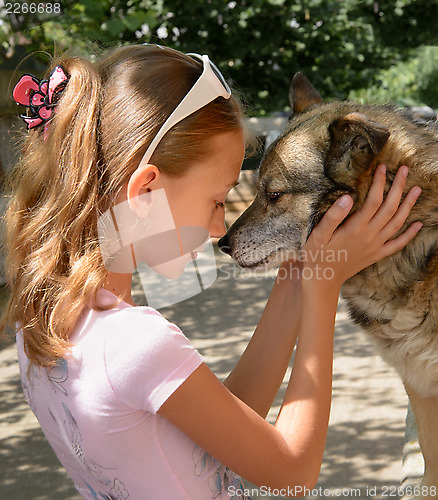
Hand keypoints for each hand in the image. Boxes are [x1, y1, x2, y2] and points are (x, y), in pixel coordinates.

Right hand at [300, 164, 422, 287]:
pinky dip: (410, 234)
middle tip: (405, 170)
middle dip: (399, 187)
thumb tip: (348, 197)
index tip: (382, 167)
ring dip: (409, 205)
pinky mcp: (376, 255)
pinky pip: (397, 244)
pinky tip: (418, 225)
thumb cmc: (317, 256)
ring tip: (417, 189)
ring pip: (397, 223)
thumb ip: (333, 216)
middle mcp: (369, 236)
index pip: (373, 200)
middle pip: (390, 208)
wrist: (322, 280)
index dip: (380, 182)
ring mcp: (375, 246)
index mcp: (355, 228)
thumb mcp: (318, 234)